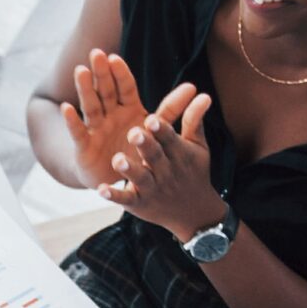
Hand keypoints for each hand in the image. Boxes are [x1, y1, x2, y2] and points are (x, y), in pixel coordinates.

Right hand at [61, 51, 189, 189]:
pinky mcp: (84, 145)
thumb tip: (194, 88)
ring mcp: (95, 128)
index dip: (120, 73)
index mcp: (128, 108)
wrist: (115, 176)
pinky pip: (78, 132)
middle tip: (96, 53)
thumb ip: (171, 109)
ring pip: (91, 106)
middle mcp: (110, 114)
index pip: (125, 87)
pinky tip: (66, 108)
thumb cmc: (135, 148)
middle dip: (101, 73)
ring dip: (85, 89)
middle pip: (106, 90)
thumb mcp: (156, 129)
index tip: (115, 58)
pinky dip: (72, 121)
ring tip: (81, 71)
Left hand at [99, 91, 220, 240]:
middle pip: (154, 156)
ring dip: (129, 170)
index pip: (169, 139)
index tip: (152, 120)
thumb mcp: (197, 147)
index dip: (161, 131)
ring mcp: (152, 188)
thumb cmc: (193, 171)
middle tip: (134, 132)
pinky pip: (126, 200)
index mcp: (179, 154)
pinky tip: (101, 190)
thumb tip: (205, 94)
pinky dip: (114, 196)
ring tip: (118, 159)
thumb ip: (194, 121)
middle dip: (145, 145)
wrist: (194, 213)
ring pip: (140, 178)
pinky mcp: (139, 204)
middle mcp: (166, 171)